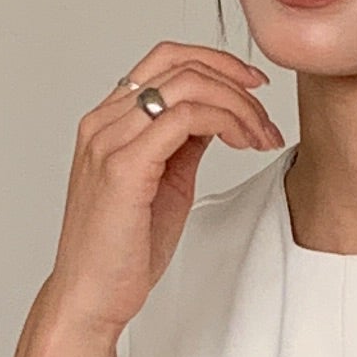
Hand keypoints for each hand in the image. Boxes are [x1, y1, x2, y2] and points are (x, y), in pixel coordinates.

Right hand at [45, 43, 285, 340]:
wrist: (91, 297)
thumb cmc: (122, 251)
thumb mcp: (164, 181)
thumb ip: (183, 143)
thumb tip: (216, 116)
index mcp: (108, 121)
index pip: (165, 59)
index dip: (217, 62)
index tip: (253, 86)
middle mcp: (103, 123)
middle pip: (179, 63)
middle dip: (235, 81)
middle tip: (265, 114)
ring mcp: (109, 141)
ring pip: (187, 85)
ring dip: (238, 104)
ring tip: (259, 136)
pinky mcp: (123, 167)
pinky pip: (185, 118)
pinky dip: (225, 121)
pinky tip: (241, 142)